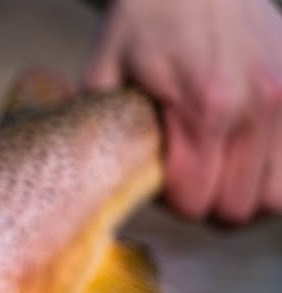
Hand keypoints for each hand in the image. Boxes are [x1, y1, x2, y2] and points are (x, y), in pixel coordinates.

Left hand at [84, 0, 281, 223]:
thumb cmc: (144, 23)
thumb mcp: (104, 75)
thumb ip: (103, 131)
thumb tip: (91, 179)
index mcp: (206, 109)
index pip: (196, 203)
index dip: (173, 201)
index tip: (162, 179)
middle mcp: (257, 108)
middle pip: (238, 208)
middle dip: (208, 203)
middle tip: (190, 177)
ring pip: (277, 196)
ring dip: (246, 193)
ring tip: (222, 170)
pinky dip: (273, 170)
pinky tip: (247, 154)